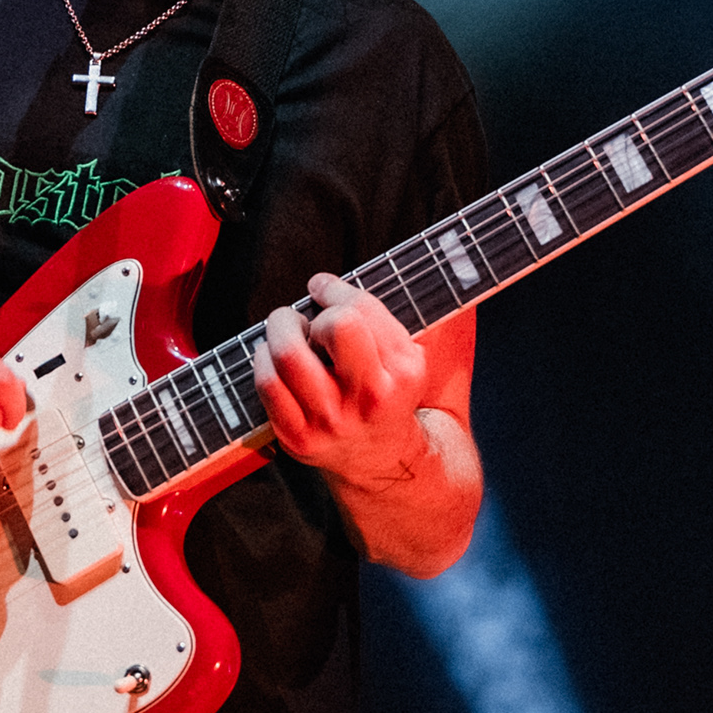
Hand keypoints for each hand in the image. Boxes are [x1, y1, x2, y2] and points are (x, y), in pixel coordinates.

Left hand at [256, 276, 433, 492]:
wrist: (382, 461)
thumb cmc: (390, 395)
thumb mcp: (414, 357)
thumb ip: (416, 310)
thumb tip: (449, 251)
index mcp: (405, 370)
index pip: (360, 309)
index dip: (333, 288)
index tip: (322, 287)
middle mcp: (371, 396)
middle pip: (334, 326)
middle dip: (315, 311)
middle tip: (311, 319)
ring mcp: (333, 420)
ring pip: (288, 354)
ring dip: (280, 329)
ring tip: (288, 331)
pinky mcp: (299, 437)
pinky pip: (267, 383)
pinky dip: (263, 358)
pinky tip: (274, 357)